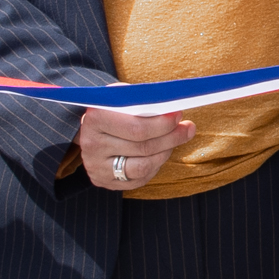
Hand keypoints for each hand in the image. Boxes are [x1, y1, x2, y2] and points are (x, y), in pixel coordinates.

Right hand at [77, 103, 196, 193]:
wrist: (90, 130)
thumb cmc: (112, 110)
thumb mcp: (121, 97)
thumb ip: (142, 100)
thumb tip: (172, 107)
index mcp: (95, 119)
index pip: (136, 127)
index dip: (162, 124)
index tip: (179, 115)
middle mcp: (92, 145)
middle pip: (143, 147)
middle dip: (171, 137)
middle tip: (188, 128)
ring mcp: (97, 167)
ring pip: (143, 166)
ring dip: (165, 152)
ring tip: (176, 139)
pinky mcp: (104, 181)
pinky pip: (139, 178)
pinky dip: (155, 165)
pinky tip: (161, 152)